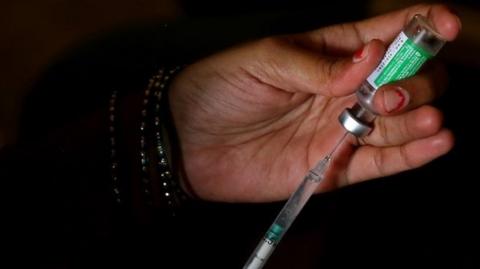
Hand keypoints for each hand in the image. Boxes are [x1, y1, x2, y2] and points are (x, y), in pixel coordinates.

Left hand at [169, 4, 460, 201]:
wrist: (188, 143)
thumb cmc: (218, 89)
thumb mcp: (262, 61)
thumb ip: (317, 64)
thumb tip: (371, 57)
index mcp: (329, 54)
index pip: (386, 35)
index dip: (421, 27)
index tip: (444, 25)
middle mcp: (343, 91)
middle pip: (405, 80)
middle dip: (415, 82)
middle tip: (390, 95)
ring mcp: (340, 130)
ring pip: (400, 122)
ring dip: (421, 117)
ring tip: (424, 118)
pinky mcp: (333, 167)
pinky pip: (381, 161)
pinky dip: (411, 154)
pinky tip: (436, 141)